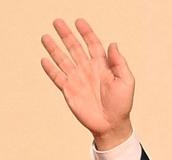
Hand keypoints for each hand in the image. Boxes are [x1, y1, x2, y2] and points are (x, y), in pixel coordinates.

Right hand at [40, 18, 134, 148]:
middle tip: (57, 22)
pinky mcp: (69, 90)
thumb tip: (113, 44)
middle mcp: (88, 69)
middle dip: (66, 35)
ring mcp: (77, 79)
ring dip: (54, 48)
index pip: (92, 44)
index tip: (79, 22)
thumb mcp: (126, 81)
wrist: (111, 125)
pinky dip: (50, 69)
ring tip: (46, 37)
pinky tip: (44, 59)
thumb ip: (119, 63)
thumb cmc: (121, 104)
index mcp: (102, 65)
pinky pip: (57, 77)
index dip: (86, 32)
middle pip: (74, 48)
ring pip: (63, 60)